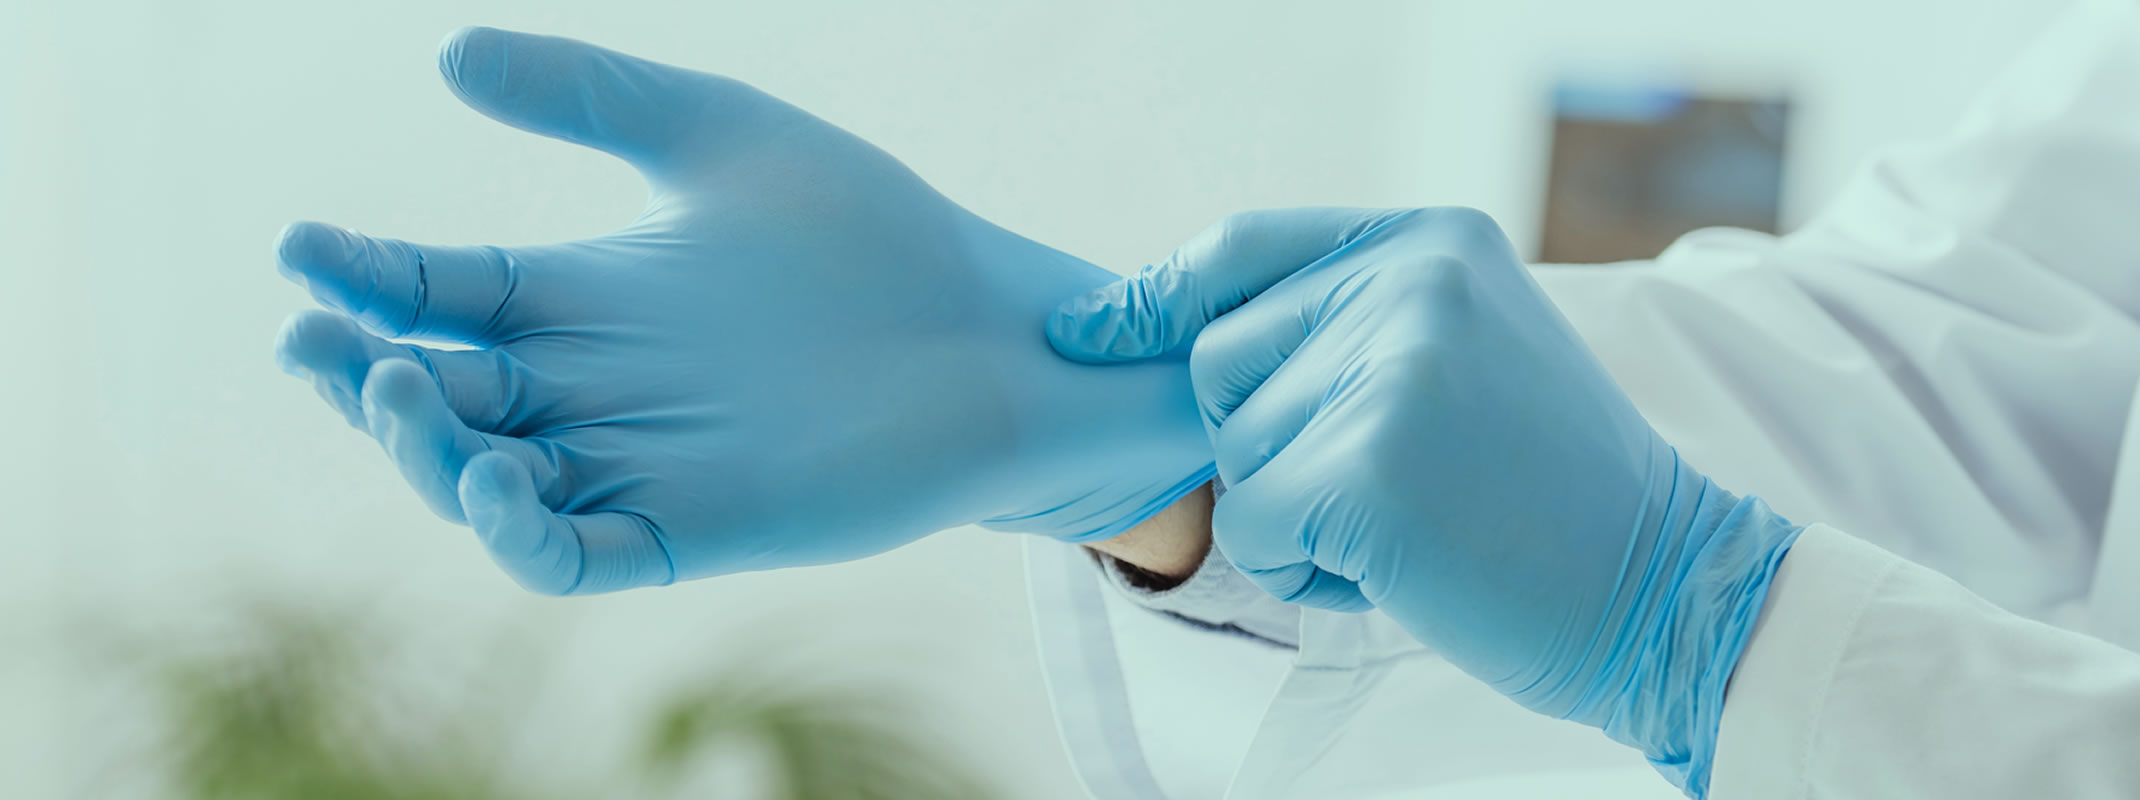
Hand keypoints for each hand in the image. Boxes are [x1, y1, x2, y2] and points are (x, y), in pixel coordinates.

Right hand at [274, 28, 1212, 594]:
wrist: (995, 326)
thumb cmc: (878, 233)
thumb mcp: (721, 134)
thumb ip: (594, 94)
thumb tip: (448, 51)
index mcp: (587, 298)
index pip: (439, 297)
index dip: (364, 277)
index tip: (302, 241)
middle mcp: (597, 388)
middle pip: (438, 396)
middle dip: (358, 373)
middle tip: (311, 333)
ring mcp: (640, 464)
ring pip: (482, 483)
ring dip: (419, 450)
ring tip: (397, 387)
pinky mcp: (694, 528)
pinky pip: (573, 552)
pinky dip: (517, 528)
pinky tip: (498, 471)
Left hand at [1047, 207, 1801, 794]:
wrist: (1669, 589)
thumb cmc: (1548, 492)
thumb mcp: (1463, 353)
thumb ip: (1346, 324)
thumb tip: (1174, 332)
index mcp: (1431, 241)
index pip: (1245, 248)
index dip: (1156, 296)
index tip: (1089, 333)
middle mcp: (1410, 283)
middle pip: (1217, 361)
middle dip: (1264, 441)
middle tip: (1388, 483)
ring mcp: (1390, 369)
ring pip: (1231, 453)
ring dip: (1292, 515)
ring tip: (1411, 524)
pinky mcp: (1368, 467)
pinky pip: (1251, 527)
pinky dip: (1304, 574)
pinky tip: (1401, 571)